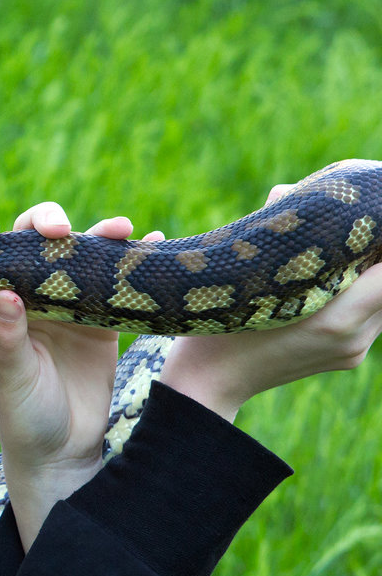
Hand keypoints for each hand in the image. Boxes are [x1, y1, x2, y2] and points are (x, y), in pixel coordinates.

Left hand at [0, 205, 164, 549]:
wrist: (64, 450)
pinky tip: (155, 241)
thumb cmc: (23, 416)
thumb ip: (8, 340)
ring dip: (97, 234)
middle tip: (59, 231)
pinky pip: (115, 279)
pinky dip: (135, 258)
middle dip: (44, 224)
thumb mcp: (11, 380)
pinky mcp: (99, 316)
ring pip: (75, 252)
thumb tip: (4, 294)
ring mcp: (62, 302)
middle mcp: (22, 295)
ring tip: (120, 230)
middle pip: (29, 240)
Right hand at [161, 184, 381, 420]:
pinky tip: (337, 277)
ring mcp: (354, 350)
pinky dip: (364, 291)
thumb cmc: (219, 327)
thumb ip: (277, 233)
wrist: (209, 383)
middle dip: (375, 253)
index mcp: (336, 317)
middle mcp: (354, 336)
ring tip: (346, 250)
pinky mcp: (349, 357)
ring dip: (372, 272)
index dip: (379, 237)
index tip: (366, 218)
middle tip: (357, 227)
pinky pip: (373, 315)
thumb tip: (286, 192)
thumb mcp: (246, 277)